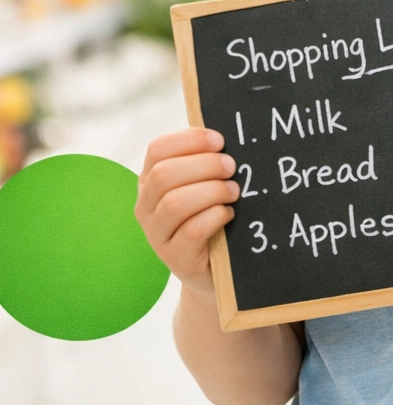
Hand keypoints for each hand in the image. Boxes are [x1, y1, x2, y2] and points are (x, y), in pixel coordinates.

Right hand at [135, 127, 238, 297]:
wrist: (216, 267)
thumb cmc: (213, 215)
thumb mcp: (204, 184)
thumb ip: (206, 162)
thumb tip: (226, 136)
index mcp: (151, 180)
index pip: (157, 149)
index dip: (190, 140)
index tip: (220, 140)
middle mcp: (146, 206)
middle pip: (164, 175)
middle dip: (205, 165)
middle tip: (232, 168)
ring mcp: (157, 234)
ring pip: (175, 203)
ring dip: (212, 191)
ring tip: (233, 192)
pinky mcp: (175, 258)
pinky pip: (192, 230)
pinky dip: (216, 216)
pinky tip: (228, 214)